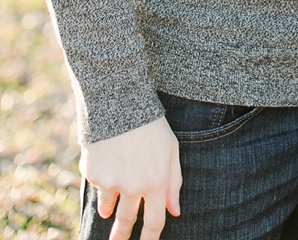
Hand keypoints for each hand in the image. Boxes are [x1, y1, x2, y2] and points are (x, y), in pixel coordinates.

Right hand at [81, 114, 180, 239]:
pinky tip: (105, 163)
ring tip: (109, 207)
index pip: (154, 222)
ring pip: (108, 207)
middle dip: (122, 236)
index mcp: (155, 182)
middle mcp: (133, 187)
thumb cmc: (151, 125)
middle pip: (127, 222)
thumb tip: (175, 211)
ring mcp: (111, 181)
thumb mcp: (171, 150)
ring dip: (109, 209)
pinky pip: (97, 186)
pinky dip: (101, 180)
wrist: (119, 101)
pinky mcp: (93, 173)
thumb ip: (173, 182)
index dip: (150, 239)